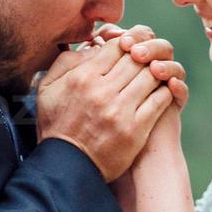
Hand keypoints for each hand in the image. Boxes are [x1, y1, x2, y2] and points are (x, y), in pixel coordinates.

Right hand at [36, 27, 179, 181]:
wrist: (67, 167)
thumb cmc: (56, 126)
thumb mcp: (47, 90)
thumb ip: (65, 63)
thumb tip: (93, 47)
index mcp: (82, 78)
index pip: (115, 47)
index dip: (128, 43)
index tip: (131, 48)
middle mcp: (102, 91)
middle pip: (136, 59)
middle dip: (145, 56)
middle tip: (148, 59)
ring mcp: (120, 111)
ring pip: (151, 77)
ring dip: (157, 72)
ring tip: (156, 74)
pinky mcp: (135, 129)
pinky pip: (159, 100)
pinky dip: (165, 91)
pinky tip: (163, 90)